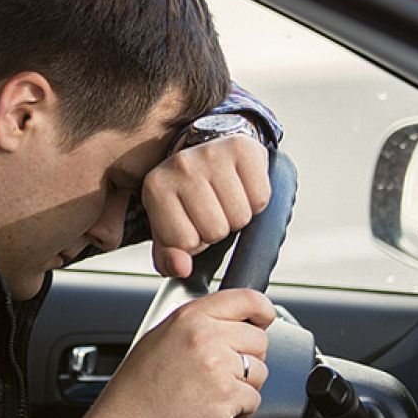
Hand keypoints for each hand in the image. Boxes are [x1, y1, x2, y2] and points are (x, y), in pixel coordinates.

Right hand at [60, 289, 276, 417]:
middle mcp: (205, 337)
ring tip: (212, 395)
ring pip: (259, 371)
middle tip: (221, 375)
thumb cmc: (138, 390)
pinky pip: (254, 400)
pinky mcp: (227, 396)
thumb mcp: (161, 339)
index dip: (262, 310)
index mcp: (190, 318)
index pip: (246, 299)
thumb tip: (232, 323)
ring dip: (244, 388)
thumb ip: (197, 325)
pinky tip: (213, 412)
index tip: (265, 319)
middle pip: (259, 339)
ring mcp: (218, 366)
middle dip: (247, 359)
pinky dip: (239, 412)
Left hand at [143, 133, 270, 278]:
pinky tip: (241, 187)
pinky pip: (260, 198)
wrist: (207, 151)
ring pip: (240, 218)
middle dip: (217, 229)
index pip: (185, 242)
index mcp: (156, 188)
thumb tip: (182, 269)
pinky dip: (255, 200)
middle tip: (212, 209)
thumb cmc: (187, 195)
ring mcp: (211, 155)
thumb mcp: (168, 227)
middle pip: (216, 230)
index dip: (194, 241)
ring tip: (226, 198)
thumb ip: (168, 257)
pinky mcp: (242, 149)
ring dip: (237, 216)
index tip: (191, 222)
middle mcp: (181, 166)